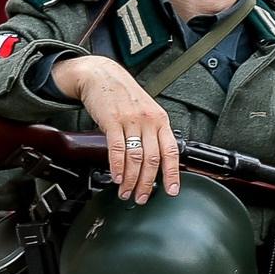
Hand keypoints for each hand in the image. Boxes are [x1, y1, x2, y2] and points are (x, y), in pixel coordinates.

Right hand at [53, 55, 178, 201]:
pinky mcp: (112, 120)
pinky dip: (118, 166)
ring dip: (131, 179)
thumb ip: (152, 133)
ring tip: (126, 192)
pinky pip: (118, 148)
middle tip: (142, 197)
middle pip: (152, 159)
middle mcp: (149, 120)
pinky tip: (117, 177)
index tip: (171, 190)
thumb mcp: (146, 111)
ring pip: (135, 157)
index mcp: (160, 120)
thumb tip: (156, 161)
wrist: (102, 75)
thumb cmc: (124, 95)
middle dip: (147, 183)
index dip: (172, 173)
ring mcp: (131, 120)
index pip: (171, 150)